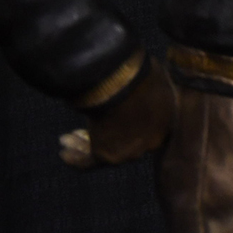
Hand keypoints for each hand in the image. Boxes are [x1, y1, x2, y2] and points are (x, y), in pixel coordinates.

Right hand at [60, 58, 175, 168]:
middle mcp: (151, 141)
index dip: (131, 123)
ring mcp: (131, 150)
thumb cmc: (138, 71)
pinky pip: (89, 161)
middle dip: (110, 136)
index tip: (117, 117)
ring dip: (84, 145)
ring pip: (106, 151)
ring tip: (67, 138)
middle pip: (127, 142)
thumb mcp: (152, 73)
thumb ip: (150, 81)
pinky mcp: (108, 155)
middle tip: (91, 131)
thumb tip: (146, 74)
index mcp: (167, 120)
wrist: (122, 82)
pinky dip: (76, 158)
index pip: (149, 128)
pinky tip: (65, 153)